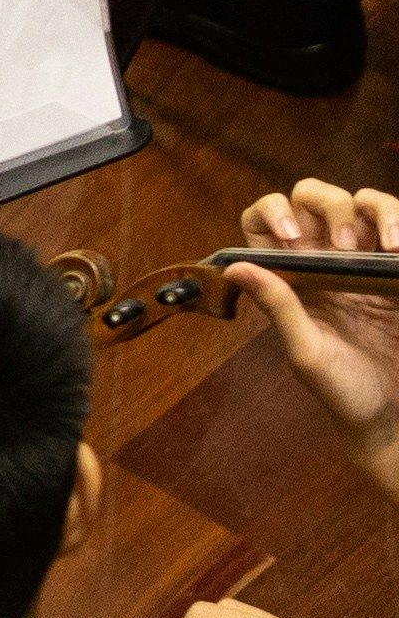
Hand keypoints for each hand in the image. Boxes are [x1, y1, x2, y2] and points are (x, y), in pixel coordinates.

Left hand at [231, 179, 398, 505]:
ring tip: (389, 244)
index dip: (272, 212)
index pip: (266, 219)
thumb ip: (278, 307)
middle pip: (316, 198)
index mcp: (292, 275)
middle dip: (328, 204)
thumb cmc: (342, 392)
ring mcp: (368, 263)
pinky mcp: (398, 273)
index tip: (294, 239)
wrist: (391, 419)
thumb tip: (235, 267)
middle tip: (344, 245)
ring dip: (376, 210)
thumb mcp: (306, 351)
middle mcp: (327, 260)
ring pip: (366, 205)